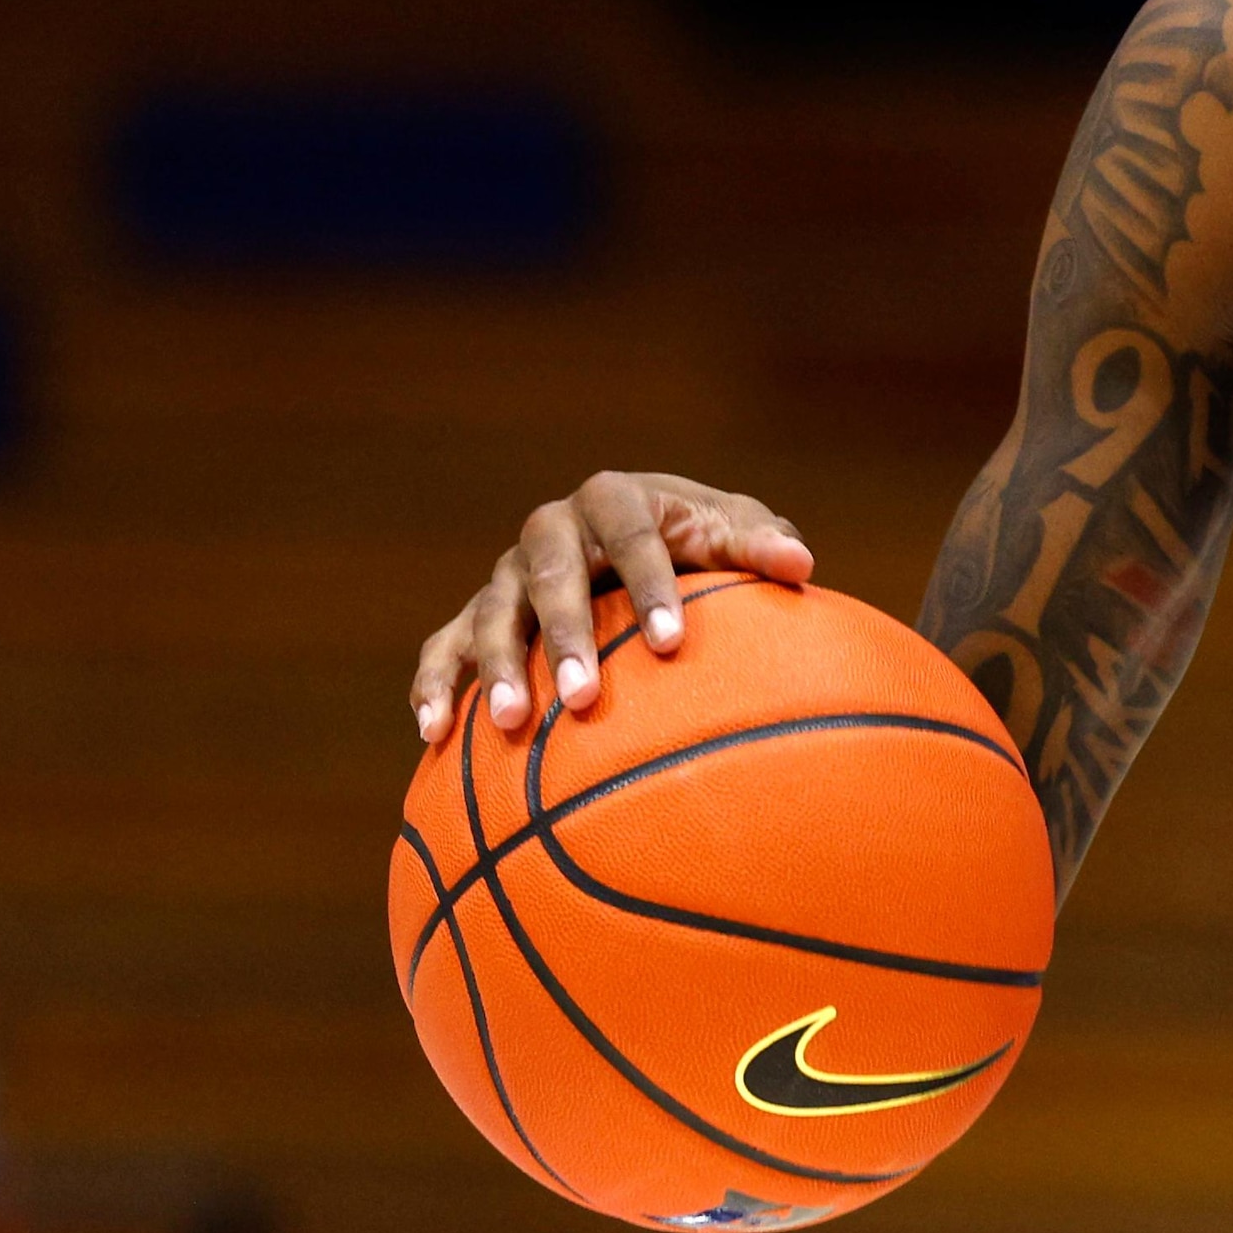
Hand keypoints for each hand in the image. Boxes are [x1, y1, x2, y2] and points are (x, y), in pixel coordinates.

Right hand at [412, 471, 815, 742]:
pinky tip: (432, 734)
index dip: (650, 588)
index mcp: (615, 499)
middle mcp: (551, 530)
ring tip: (511, 724)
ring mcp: (508, 574)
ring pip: (492, 614)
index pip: (632, 537)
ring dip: (495, 668)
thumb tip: (800, 564)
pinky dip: (433, 684)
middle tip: (583, 698)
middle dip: (565, 637)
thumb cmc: (699, 542)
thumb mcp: (732, 533)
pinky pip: (443, 645)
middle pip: (550, 577)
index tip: (672, 645)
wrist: (640, 548)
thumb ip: (759, 544)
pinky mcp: (477, 614)